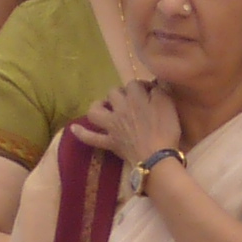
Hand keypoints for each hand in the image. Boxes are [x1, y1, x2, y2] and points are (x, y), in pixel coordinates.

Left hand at [70, 77, 184, 171]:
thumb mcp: (168, 105)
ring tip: (105, 106)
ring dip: (98, 106)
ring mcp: (111, 126)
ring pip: (95, 111)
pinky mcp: (109, 142)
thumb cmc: (166, 131)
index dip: (142, 86)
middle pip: (114, 92)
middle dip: (121, 93)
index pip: (134, 83)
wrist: (157, 158)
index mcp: (136, 98)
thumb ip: (159, 91)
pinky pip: (90, 138)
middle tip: (131, 101)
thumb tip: (153, 84)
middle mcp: (120, 109)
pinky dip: (81, 134)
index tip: (150, 93)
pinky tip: (73, 128)